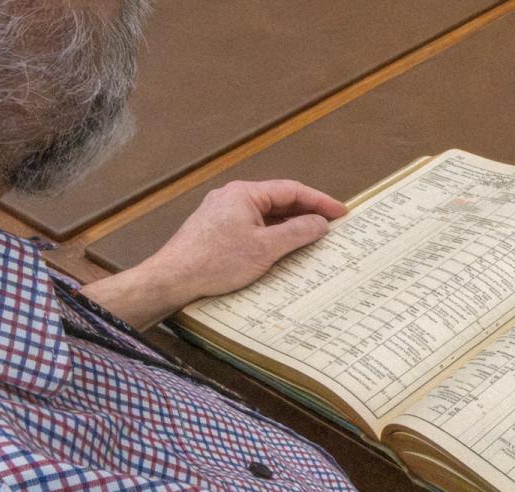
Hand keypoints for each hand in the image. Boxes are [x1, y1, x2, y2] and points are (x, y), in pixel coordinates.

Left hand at [82, 180, 346, 329]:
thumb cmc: (216, 262)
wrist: (172, 279)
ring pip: (265, 215)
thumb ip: (297, 232)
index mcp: (245, 194)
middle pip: (278, 200)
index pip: (291, 191)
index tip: (342, 212)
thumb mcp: (265, 248)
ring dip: (290, 225)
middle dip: (306, 212)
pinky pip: (253, 226)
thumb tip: (320, 223)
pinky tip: (282, 248)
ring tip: (313, 238)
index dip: (319, 201)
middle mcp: (232, 197)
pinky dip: (272, 234)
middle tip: (332, 225)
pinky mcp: (216, 231)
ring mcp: (222, 213)